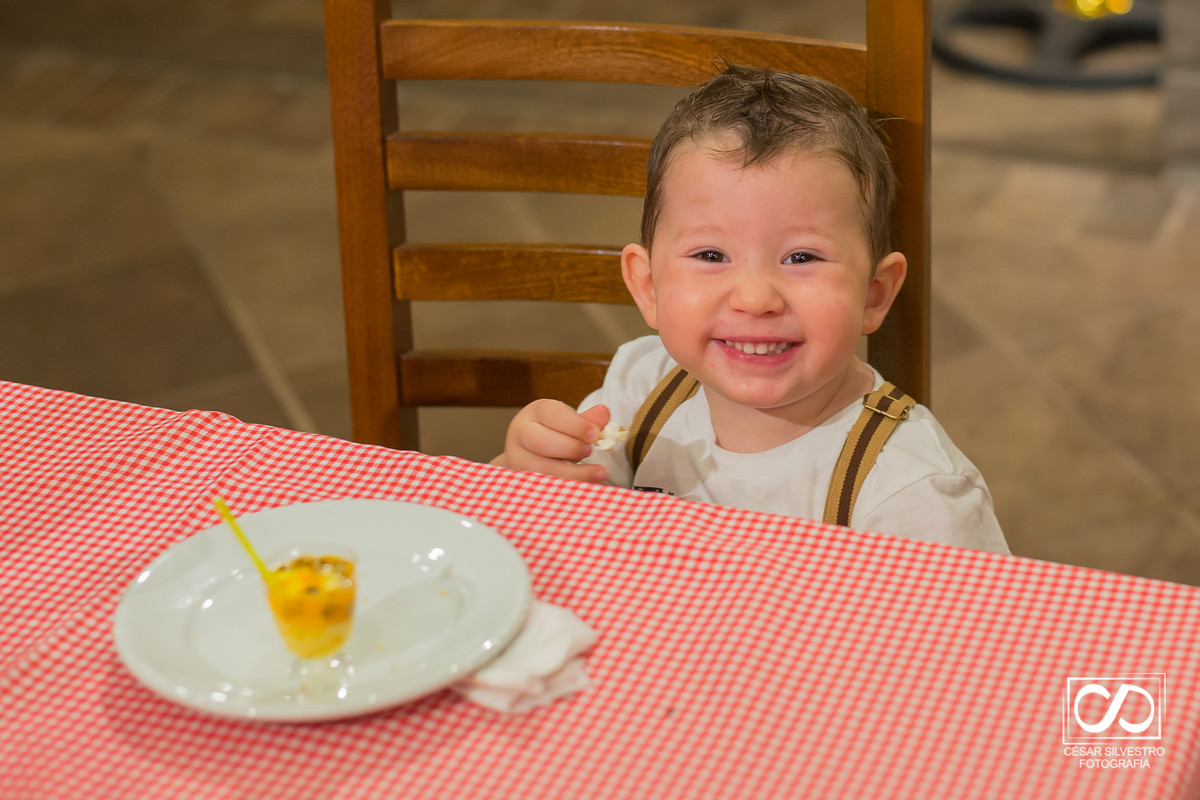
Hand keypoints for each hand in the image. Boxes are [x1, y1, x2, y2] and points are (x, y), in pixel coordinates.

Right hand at [492, 401, 609, 482]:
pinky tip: (584, 488)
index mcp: (535, 413)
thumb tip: (603, 413)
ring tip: (599, 472)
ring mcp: (518, 460)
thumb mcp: (569, 422)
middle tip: (589, 451)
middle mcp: (520, 434)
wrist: (528, 453)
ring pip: (540, 469)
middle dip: (569, 447)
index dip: (575, 425)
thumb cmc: (554, 433)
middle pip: (539, 440)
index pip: (552, 414)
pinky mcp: (522, 482)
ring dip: (572, 473)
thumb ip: (587, 420)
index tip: (595, 433)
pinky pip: (543, 488)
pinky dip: (566, 489)